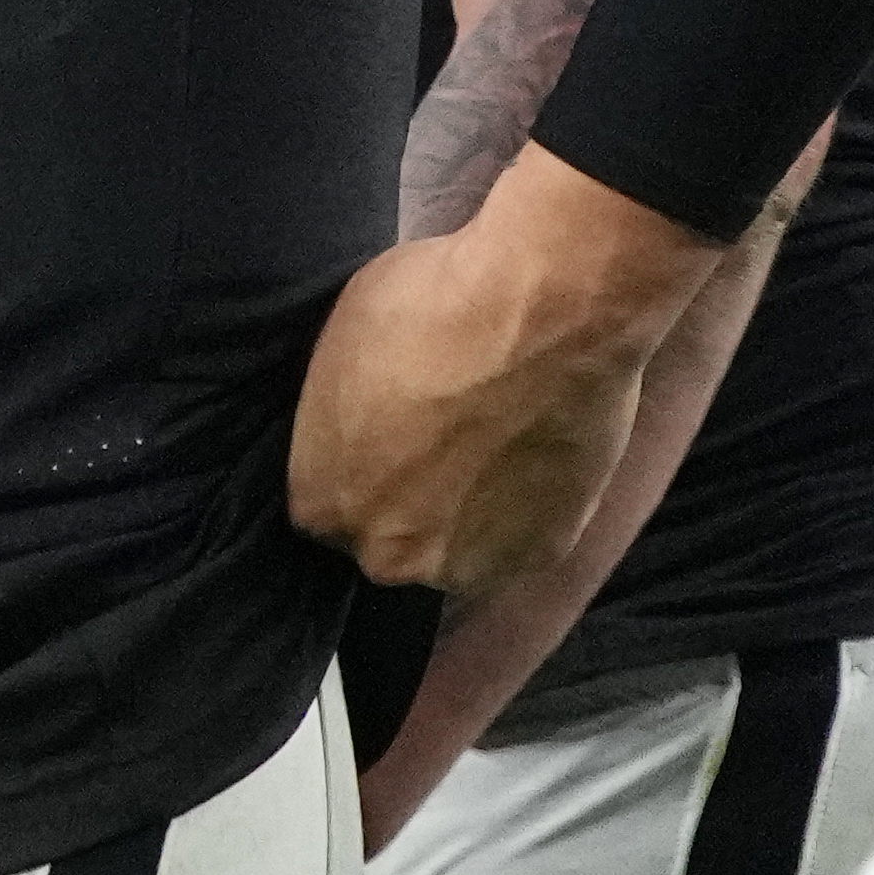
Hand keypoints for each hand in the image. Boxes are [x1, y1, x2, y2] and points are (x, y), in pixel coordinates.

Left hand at [285, 146, 718, 591]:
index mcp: (322, 504)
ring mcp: (467, 567)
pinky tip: (539, 456)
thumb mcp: (343, 341)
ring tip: (502, 446)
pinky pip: (524, 543)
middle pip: (392, 537)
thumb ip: (343, 412)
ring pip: (459, 549)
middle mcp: (387, 556)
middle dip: (413, 498)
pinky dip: (531, 512)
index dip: (363, 463)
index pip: (330, 502)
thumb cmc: (436, 307)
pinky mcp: (539, 559)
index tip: (392, 430)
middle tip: (449, 437)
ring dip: (473, 514)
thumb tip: (362, 418)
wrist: (551, 314)